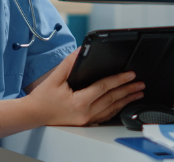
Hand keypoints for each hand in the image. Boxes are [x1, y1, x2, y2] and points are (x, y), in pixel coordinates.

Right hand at [26, 50, 144, 125]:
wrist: (33, 115)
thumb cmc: (42, 98)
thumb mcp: (55, 78)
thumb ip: (69, 63)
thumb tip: (81, 51)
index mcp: (79, 102)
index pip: (104, 88)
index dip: (119, 80)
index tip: (131, 74)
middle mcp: (85, 113)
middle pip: (112, 100)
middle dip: (129, 90)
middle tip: (141, 84)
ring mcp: (86, 120)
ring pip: (111, 110)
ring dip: (126, 101)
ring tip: (138, 93)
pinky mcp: (86, 123)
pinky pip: (105, 116)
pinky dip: (116, 109)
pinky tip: (123, 105)